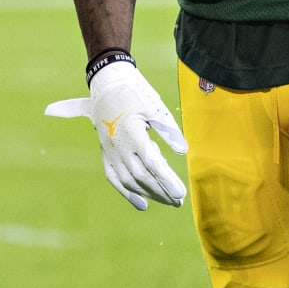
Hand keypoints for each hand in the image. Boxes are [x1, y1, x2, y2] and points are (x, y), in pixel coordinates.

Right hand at [46, 59, 187, 210]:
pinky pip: (113, 177)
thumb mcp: (155, 106)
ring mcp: (110, 151)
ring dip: (148, 193)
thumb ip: (169, 129)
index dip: (166, 179)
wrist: (106, 83)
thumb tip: (183, 151)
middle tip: (179, 201)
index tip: (180, 193)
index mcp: (131, 133)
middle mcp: (118, 146)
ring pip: (128, 179)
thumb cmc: (134, 91)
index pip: (151, 162)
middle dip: (161, 190)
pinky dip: (126, 192)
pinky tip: (142, 204)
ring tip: (167, 201)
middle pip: (141, 175)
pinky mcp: (105, 152)